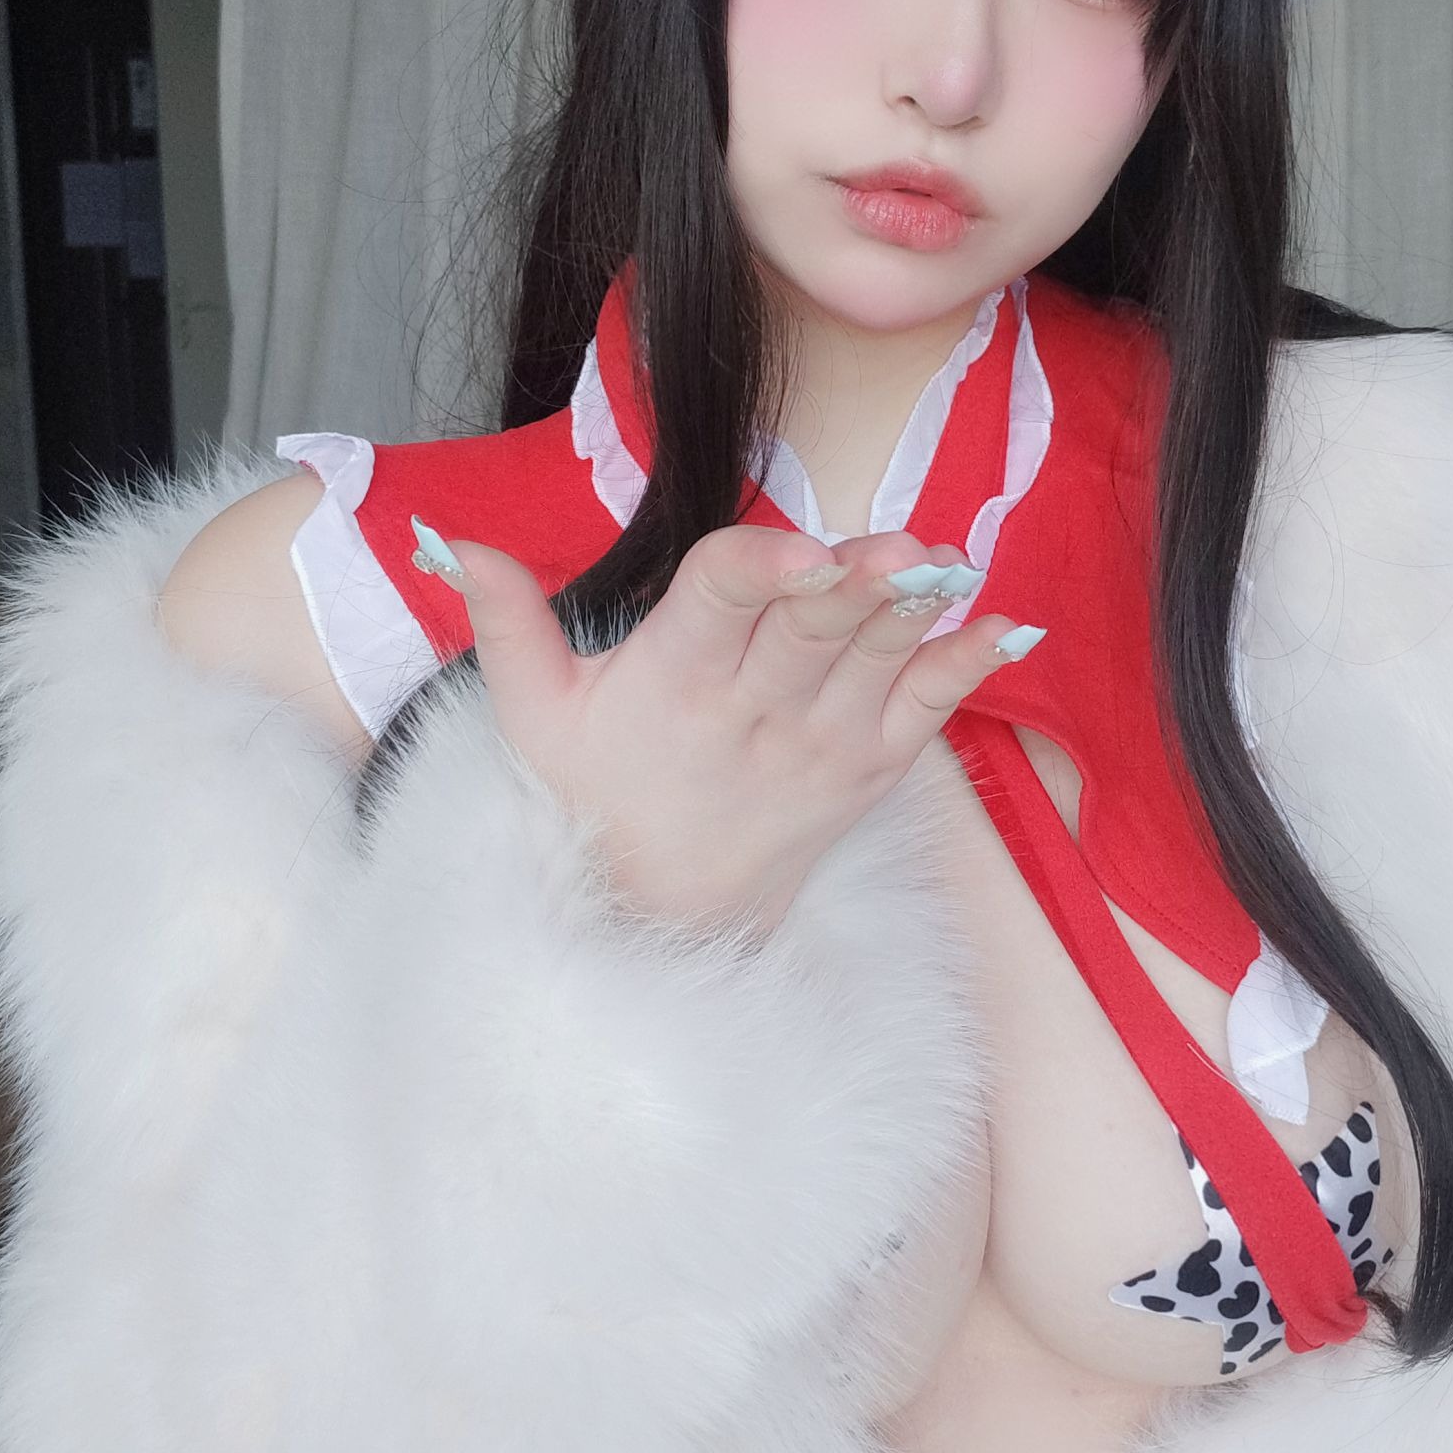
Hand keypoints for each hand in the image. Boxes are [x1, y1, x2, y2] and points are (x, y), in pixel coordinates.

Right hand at [421, 520, 1043, 938]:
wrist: (662, 912)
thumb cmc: (597, 793)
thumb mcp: (534, 713)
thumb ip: (502, 617)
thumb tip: (446, 540)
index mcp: (672, 683)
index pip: (720, 606)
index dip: (762, 571)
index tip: (802, 550)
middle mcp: (753, 715)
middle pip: (810, 632)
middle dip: (856, 587)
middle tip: (901, 548)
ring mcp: (821, 745)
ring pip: (875, 661)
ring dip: (916, 612)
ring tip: (948, 563)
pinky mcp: (869, 770)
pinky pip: (928, 711)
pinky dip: (967, 668)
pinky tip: (1006, 626)